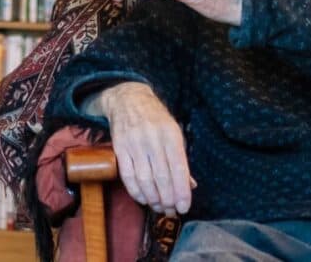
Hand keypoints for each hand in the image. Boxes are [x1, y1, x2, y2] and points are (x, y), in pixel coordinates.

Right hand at [99, 82, 192, 215]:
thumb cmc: (156, 119)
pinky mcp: (120, 147)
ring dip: (153, 198)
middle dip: (168, 199)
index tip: (184, 207)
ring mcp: (134, 142)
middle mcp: (153, 138)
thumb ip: (181, 159)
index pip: (178, 168)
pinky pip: (128, 175)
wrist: (128, 99)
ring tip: (159, 207)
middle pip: (161, 177)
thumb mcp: (174, 132)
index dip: (182, 191)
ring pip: (144, 179)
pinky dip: (136, 192)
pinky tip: (143, 199)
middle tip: (171, 211)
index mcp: (170, 134)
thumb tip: (190, 185)